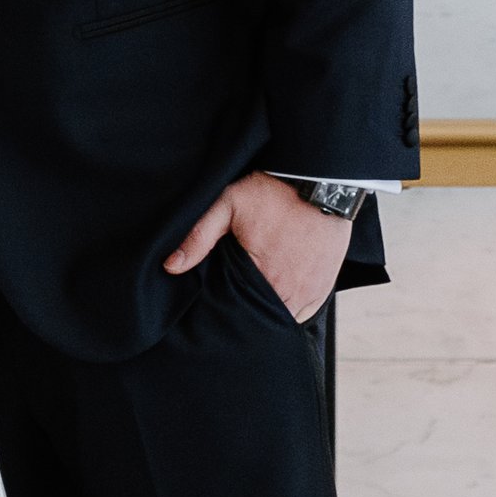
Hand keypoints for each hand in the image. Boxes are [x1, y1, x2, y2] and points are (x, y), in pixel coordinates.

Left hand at [163, 170, 352, 323]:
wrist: (317, 178)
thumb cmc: (271, 192)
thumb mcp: (228, 204)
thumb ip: (199, 236)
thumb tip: (171, 266)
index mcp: (262, 276)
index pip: (240, 311)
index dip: (229, 310)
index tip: (222, 301)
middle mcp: (289, 291)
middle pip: (263, 317)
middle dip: (249, 313)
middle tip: (237, 298)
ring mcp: (310, 291)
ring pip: (285, 317)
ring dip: (271, 311)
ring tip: (256, 297)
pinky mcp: (324, 287)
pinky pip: (305, 312)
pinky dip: (292, 307)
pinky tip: (279, 294)